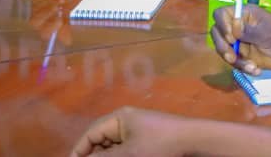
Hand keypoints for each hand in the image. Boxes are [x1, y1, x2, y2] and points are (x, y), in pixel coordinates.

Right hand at [70, 106, 189, 155]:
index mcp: (118, 118)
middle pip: (100, 140)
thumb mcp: (128, 154)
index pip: (90, 134)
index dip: (78, 151)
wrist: (192, 140)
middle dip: (92, 154)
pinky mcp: (146, 139)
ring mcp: (136, 129)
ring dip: (105, 156)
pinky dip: (118, 155)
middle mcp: (125, 121)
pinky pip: (124, 148)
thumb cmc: (159, 144)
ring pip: (112, 146)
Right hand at [210, 4, 270, 73]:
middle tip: (232, 58)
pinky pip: (234, 62)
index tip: (232, 38)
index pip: (221, 14)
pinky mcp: (242, 55)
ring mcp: (239, 41)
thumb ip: (250, 31)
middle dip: (223, 47)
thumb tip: (234, 25)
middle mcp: (238, 27)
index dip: (222, 25)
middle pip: (217, 33)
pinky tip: (256, 70)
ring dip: (234, 61)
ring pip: (224, 50)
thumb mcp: (268, 33)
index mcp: (244, 14)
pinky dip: (243, 68)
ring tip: (251, 67)